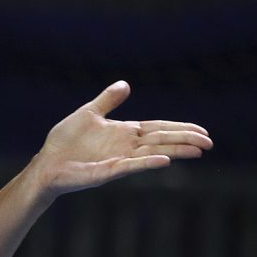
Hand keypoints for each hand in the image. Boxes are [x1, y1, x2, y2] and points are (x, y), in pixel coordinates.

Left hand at [33, 81, 212, 197]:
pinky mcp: (107, 172)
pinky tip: (164, 161)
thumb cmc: (65, 141)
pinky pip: (131, 166)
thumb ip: (107, 101)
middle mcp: (126, 147)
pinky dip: (148, 163)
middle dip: (185, 141)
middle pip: (161, 141)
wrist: (47, 162)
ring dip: (175, 152)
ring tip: (198, 151)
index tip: (202, 130)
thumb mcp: (88, 113)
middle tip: (209, 142)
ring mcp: (118, 160)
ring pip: (153, 154)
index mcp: (124, 133)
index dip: (179, 129)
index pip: (158, 129)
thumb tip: (126, 84)